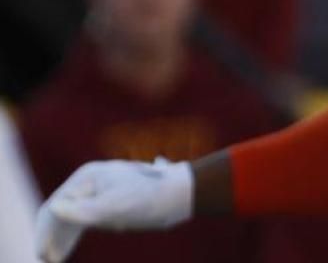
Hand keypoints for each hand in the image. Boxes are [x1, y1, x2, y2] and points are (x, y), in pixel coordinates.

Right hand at [35, 159, 192, 260]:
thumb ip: (85, 210)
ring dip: (59, 238)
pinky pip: (82, 219)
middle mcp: (90, 182)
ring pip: (70, 217)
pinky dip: (72, 235)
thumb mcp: (116, 207)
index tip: (42, 254)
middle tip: (46, 259)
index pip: (56, 206)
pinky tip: (66, 251)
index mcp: (88, 178)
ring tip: (53, 259)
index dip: (45, 232)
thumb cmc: (149, 198)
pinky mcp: (109, 202)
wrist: (180, 194)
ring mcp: (99, 191)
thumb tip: (54, 208)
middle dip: (50, 236)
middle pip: (60, 211)